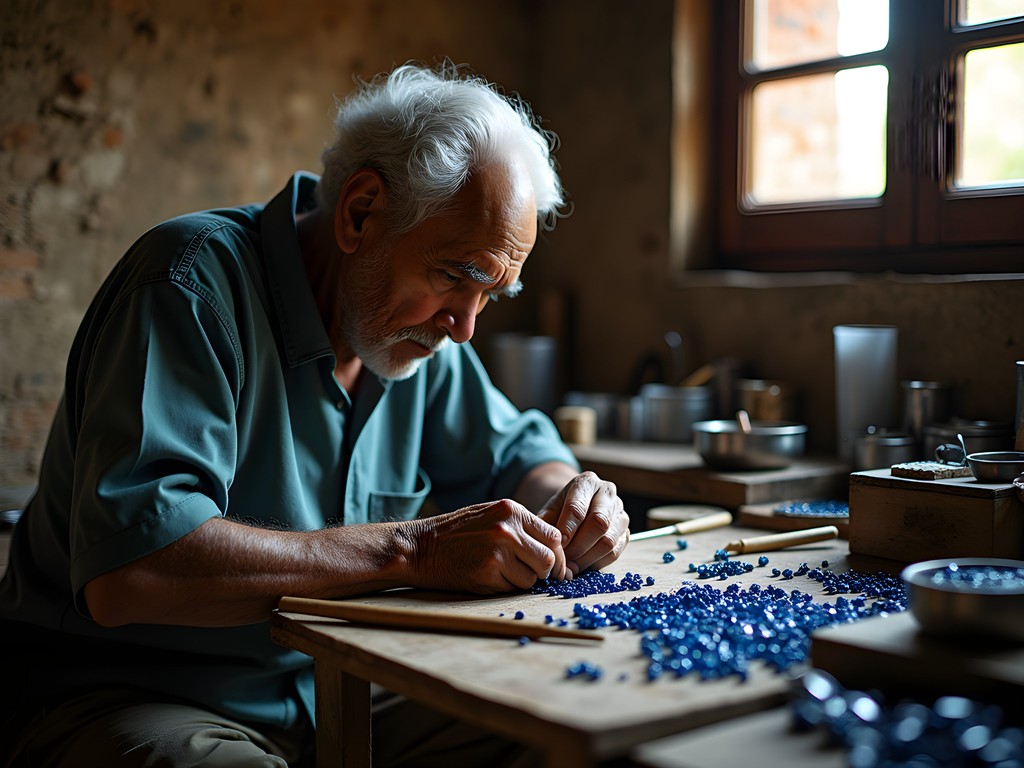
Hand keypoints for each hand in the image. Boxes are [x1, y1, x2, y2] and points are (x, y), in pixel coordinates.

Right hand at [406, 499, 566, 593]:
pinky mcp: (487, 574)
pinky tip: (490, 577)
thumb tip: (553, 548)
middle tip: (532, 573)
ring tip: (503, 573)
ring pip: (532, 578)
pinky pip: (513, 588)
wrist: (420, 547)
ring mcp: (498, 552)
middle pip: (548, 559)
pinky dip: (506, 587)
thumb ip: (520, 526)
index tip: (550, 563)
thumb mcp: (490, 514)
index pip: (553, 536)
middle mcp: (508, 530)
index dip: (555, 553)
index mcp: (512, 510)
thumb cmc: (456, 532)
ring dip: (523, 581)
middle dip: (544, 571)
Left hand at [536, 471, 628, 576]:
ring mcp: (620, 513)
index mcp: (587, 482)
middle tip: (564, 560)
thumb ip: (546, 523)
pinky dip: (597, 562)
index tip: (557, 544)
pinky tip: (582, 565)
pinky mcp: (626, 531)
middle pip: (599, 522)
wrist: (579, 507)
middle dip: (578, 546)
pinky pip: (615, 552)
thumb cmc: (561, 509)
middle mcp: (608, 493)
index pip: (577, 507)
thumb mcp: (550, 509)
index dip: (566, 529)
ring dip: (587, 558)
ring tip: (570, 567)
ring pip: (609, 540)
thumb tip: (545, 545)